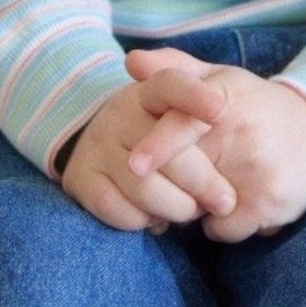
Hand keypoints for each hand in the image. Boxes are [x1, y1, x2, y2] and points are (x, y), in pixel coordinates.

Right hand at [61, 67, 237, 232]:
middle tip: (225, 202)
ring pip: (144, 187)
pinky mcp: (81, 179)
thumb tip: (218, 104)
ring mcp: (97, 145)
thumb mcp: (181, 108)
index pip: (171, 85)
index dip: (194, 96)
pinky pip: (120, 211)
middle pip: (166, 152)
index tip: (220, 110)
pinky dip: (145, 221)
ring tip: (192, 211)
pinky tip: (156, 217)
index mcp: (149, 90)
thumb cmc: (161, 130)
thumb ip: (203, 97)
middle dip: (203, 182)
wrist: (107, 148)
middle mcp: (118, 112)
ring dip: (177, 208)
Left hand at [125, 47, 305, 242]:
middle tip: (177, 173)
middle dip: (170, 180)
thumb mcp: (217, 77)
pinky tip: (233, 202)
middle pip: (186, 172)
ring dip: (194, 204)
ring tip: (213, 183)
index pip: (185, 123)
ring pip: (199, 206)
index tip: (134, 164)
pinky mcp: (270, 203)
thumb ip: (173, 69)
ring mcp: (259, 171)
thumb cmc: (251, 103)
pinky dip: (219, 223)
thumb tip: (131, 61)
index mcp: (225, 98)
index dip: (158, 144)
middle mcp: (244, 133)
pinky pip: (222, 228)